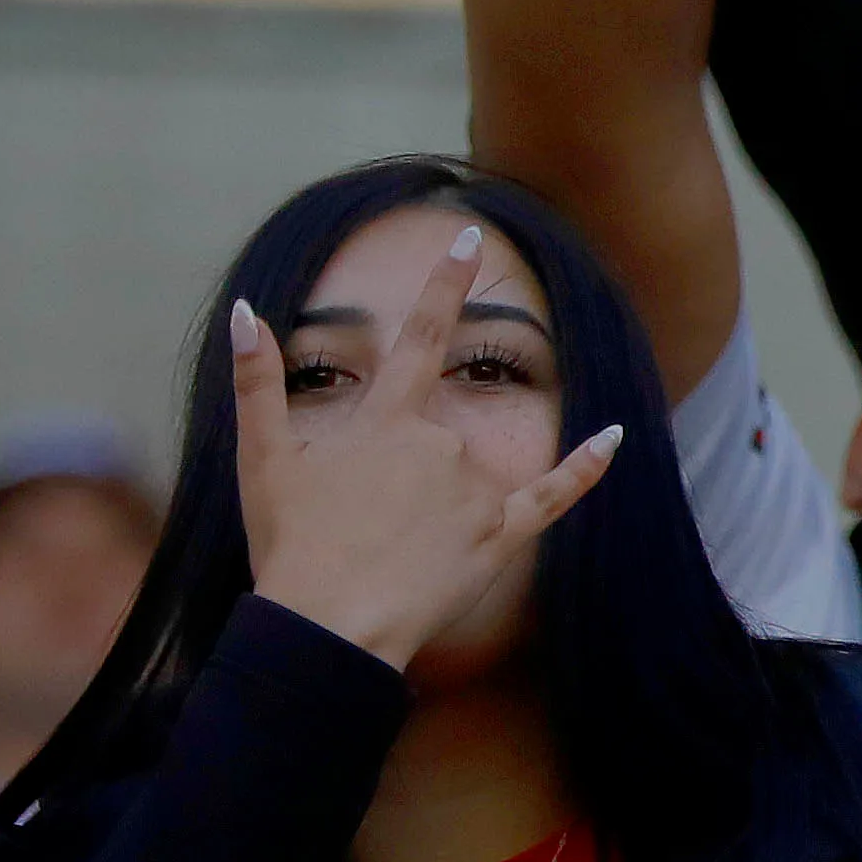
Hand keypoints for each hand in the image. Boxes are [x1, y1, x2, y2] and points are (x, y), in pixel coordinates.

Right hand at [229, 246, 620, 669]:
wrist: (329, 624)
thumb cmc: (292, 544)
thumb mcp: (262, 458)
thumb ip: (257, 380)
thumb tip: (246, 311)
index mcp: (388, 420)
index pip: (419, 335)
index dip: (444, 283)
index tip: (469, 237)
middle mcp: (442, 444)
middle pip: (433, 433)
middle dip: (399, 475)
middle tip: (357, 531)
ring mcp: (477, 490)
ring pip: (466, 473)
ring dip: (432, 503)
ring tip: (386, 553)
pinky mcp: (503, 535)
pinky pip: (555, 493)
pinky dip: (587, 466)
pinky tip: (616, 438)